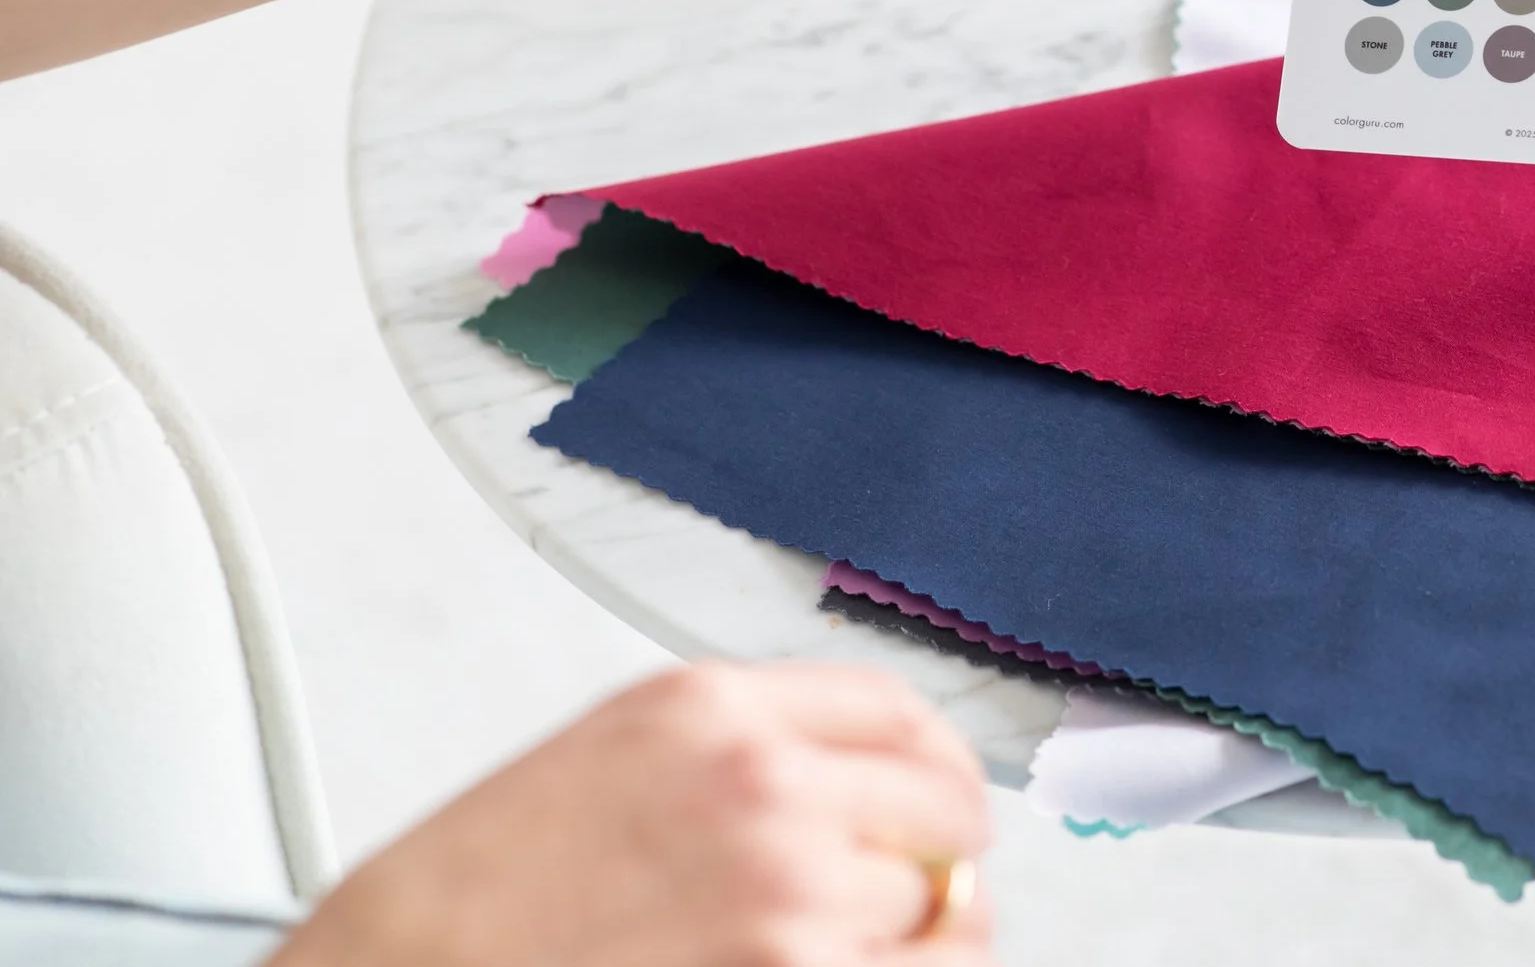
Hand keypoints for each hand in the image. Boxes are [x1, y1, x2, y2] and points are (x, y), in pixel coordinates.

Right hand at [272, 663, 994, 966]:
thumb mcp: (608, 762)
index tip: (943, 798)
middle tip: (921, 893)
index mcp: (713, 712)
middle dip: (940, 859)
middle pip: (944, 813)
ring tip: (859, 954)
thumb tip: (857, 791)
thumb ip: (741, 755)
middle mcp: (765, 791)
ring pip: (941, 919)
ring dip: (917, 945)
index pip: (899, 715)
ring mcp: (786, 901)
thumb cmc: (469, 900)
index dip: (938, 764)